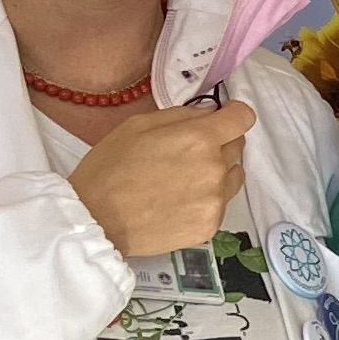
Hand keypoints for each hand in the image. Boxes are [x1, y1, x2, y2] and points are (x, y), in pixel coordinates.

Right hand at [70, 100, 254, 257]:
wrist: (95, 220)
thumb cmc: (109, 168)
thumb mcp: (138, 125)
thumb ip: (181, 115)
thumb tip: (209, 113)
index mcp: (199, 138)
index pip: (243, 118)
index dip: (233, 114)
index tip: (221, 118)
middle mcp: (215, 169)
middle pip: (237, 146)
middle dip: (218, 143)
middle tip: (186, 152)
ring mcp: (215, 201)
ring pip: (233, 176)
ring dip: (217, 172)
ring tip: (182, 179)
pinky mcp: (210, 226)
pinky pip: (221, 204)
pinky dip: (206, 199)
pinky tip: (178, 201)